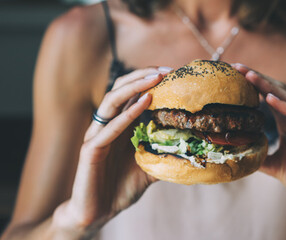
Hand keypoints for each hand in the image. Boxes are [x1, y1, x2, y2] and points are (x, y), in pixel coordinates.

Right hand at [54, 67, 170, 235]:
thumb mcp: (151, 168)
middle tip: (167, 70)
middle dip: (142, 76)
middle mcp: (106, 125)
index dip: (150, 81)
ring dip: (134, 87)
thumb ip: (166, 155)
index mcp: (118, 125)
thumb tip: (194, 149)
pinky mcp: (90, 150)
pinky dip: (127, 114)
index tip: (174, 74)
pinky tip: (144, 102)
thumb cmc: (120, 188)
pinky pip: (108, 128)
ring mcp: (96, 136)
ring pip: (111, 101)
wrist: (96, 213)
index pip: (132, 94)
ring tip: (156, 78)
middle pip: (120, 89)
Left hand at [232, 64, 285, 214]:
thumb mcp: (274, 166)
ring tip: (251, 77)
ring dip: (270, 88)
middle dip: (258, 79)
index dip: (253, 86)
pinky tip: (271, 100)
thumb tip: (233, 150)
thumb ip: (258, 155)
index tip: (233, 74)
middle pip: (279, 93)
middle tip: (238, 68)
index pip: (269, 98)